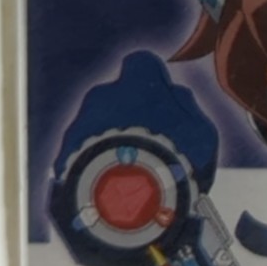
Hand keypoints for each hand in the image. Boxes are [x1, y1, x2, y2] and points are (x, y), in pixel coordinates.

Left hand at [60, 50, 220, 190]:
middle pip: (117, 96)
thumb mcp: (201, 132)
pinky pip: (84, 153)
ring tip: (131, 172)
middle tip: (148, 145)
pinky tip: (113, 186)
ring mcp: (80, 124)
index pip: (142, 63)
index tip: (161, 101)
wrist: (127, 202)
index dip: (152, 81)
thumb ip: (187, 107)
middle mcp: (103, 93)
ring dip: (111, 141)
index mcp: (138, 81)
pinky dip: (96, 164)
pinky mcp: (65, 155)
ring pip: (98, 126)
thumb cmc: (171, 160)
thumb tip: (176, 96)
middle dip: (129, 115)